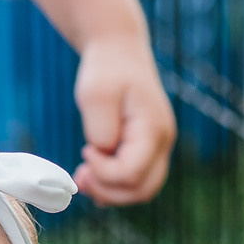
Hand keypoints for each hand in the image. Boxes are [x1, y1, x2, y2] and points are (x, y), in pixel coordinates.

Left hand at [73, 33, 173, 203]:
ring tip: (83, 178)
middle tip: (80, 175)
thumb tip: (103, 155)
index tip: (85, 150)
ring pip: (141, 190)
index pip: (131, 173)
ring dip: (111, 192)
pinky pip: (137, 180)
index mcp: (153, 129)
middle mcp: (163, 142)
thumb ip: (100, 129)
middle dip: (108, 190)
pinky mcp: (148, 148)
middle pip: (142, 190)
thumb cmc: (106, 69)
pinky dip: (115, 186)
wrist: (119, 51)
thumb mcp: (95, 94)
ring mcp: (159, 147)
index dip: (103, 172)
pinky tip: (93, 177)